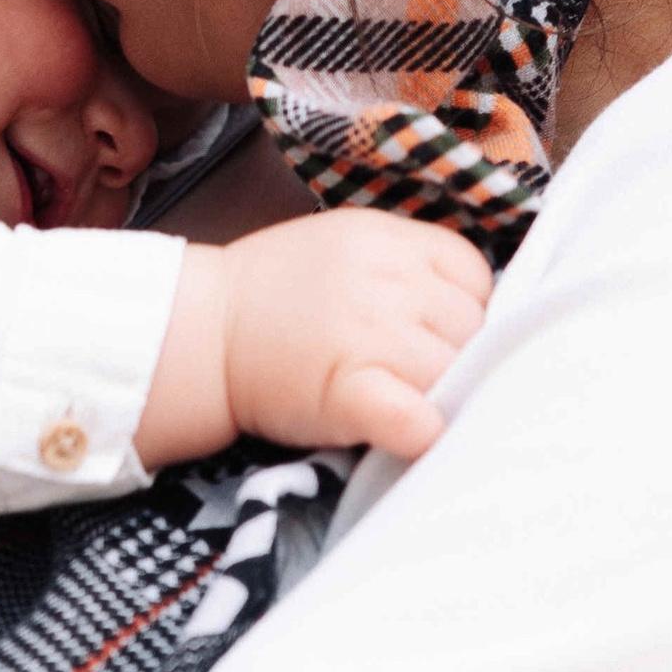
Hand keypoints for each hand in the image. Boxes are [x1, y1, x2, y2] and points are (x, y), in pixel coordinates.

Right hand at [141, 210, 490, 466]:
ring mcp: (369, 335)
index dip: (465, 308)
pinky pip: (414, 417)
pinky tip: (411, 432)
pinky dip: (422, 430)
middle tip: (412, 371)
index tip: (436, 330)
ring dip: (440, 393)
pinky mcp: (349, 393)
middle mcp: (385, 281)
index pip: (473, 274)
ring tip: (400, 398)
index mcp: (386, 239)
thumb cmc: (271, 297)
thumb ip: (402, 264)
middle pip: (469, 326)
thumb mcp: (343, 247)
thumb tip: (467, 306)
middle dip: (455, 353)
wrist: (199, 333)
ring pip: (453, 372)